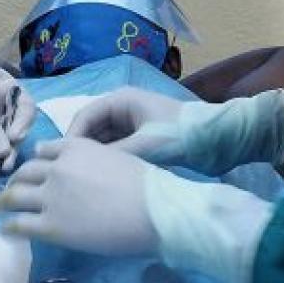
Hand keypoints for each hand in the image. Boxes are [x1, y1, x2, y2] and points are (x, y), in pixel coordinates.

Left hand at [0, 138, 159, 255]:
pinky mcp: (51, 226)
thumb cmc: (149, 186)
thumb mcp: (119, 158)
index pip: (45, 151)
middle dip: (16, 179)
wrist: (156, 211)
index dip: (37, 161)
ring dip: (2, 201)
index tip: (33, 170)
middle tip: (9, 189)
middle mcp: (57, 168)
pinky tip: (5, 230)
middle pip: (26, 171)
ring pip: (15, 195)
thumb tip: (90, 170)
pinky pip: (20, 224)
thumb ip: (96, 159)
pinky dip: (9, 226)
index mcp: (75, 148)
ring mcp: (51, 197)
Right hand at [68, 87, 283, 175]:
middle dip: (82, 152)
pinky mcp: (143, 140)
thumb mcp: (145, 146)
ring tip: (85, 182)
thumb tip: (82, 171)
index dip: (70, 140)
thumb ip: (112, 156)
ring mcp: (133, 125)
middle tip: (70, 177)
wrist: (221, 140)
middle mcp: (123, 109)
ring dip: (97, 160)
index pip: (83, 117)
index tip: (62, 164)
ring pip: (104, 143)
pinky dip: (112, 163)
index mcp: (120, 100)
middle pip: (91, 131)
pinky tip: (106, 182)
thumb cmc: (181, 135)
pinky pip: (118, 151)